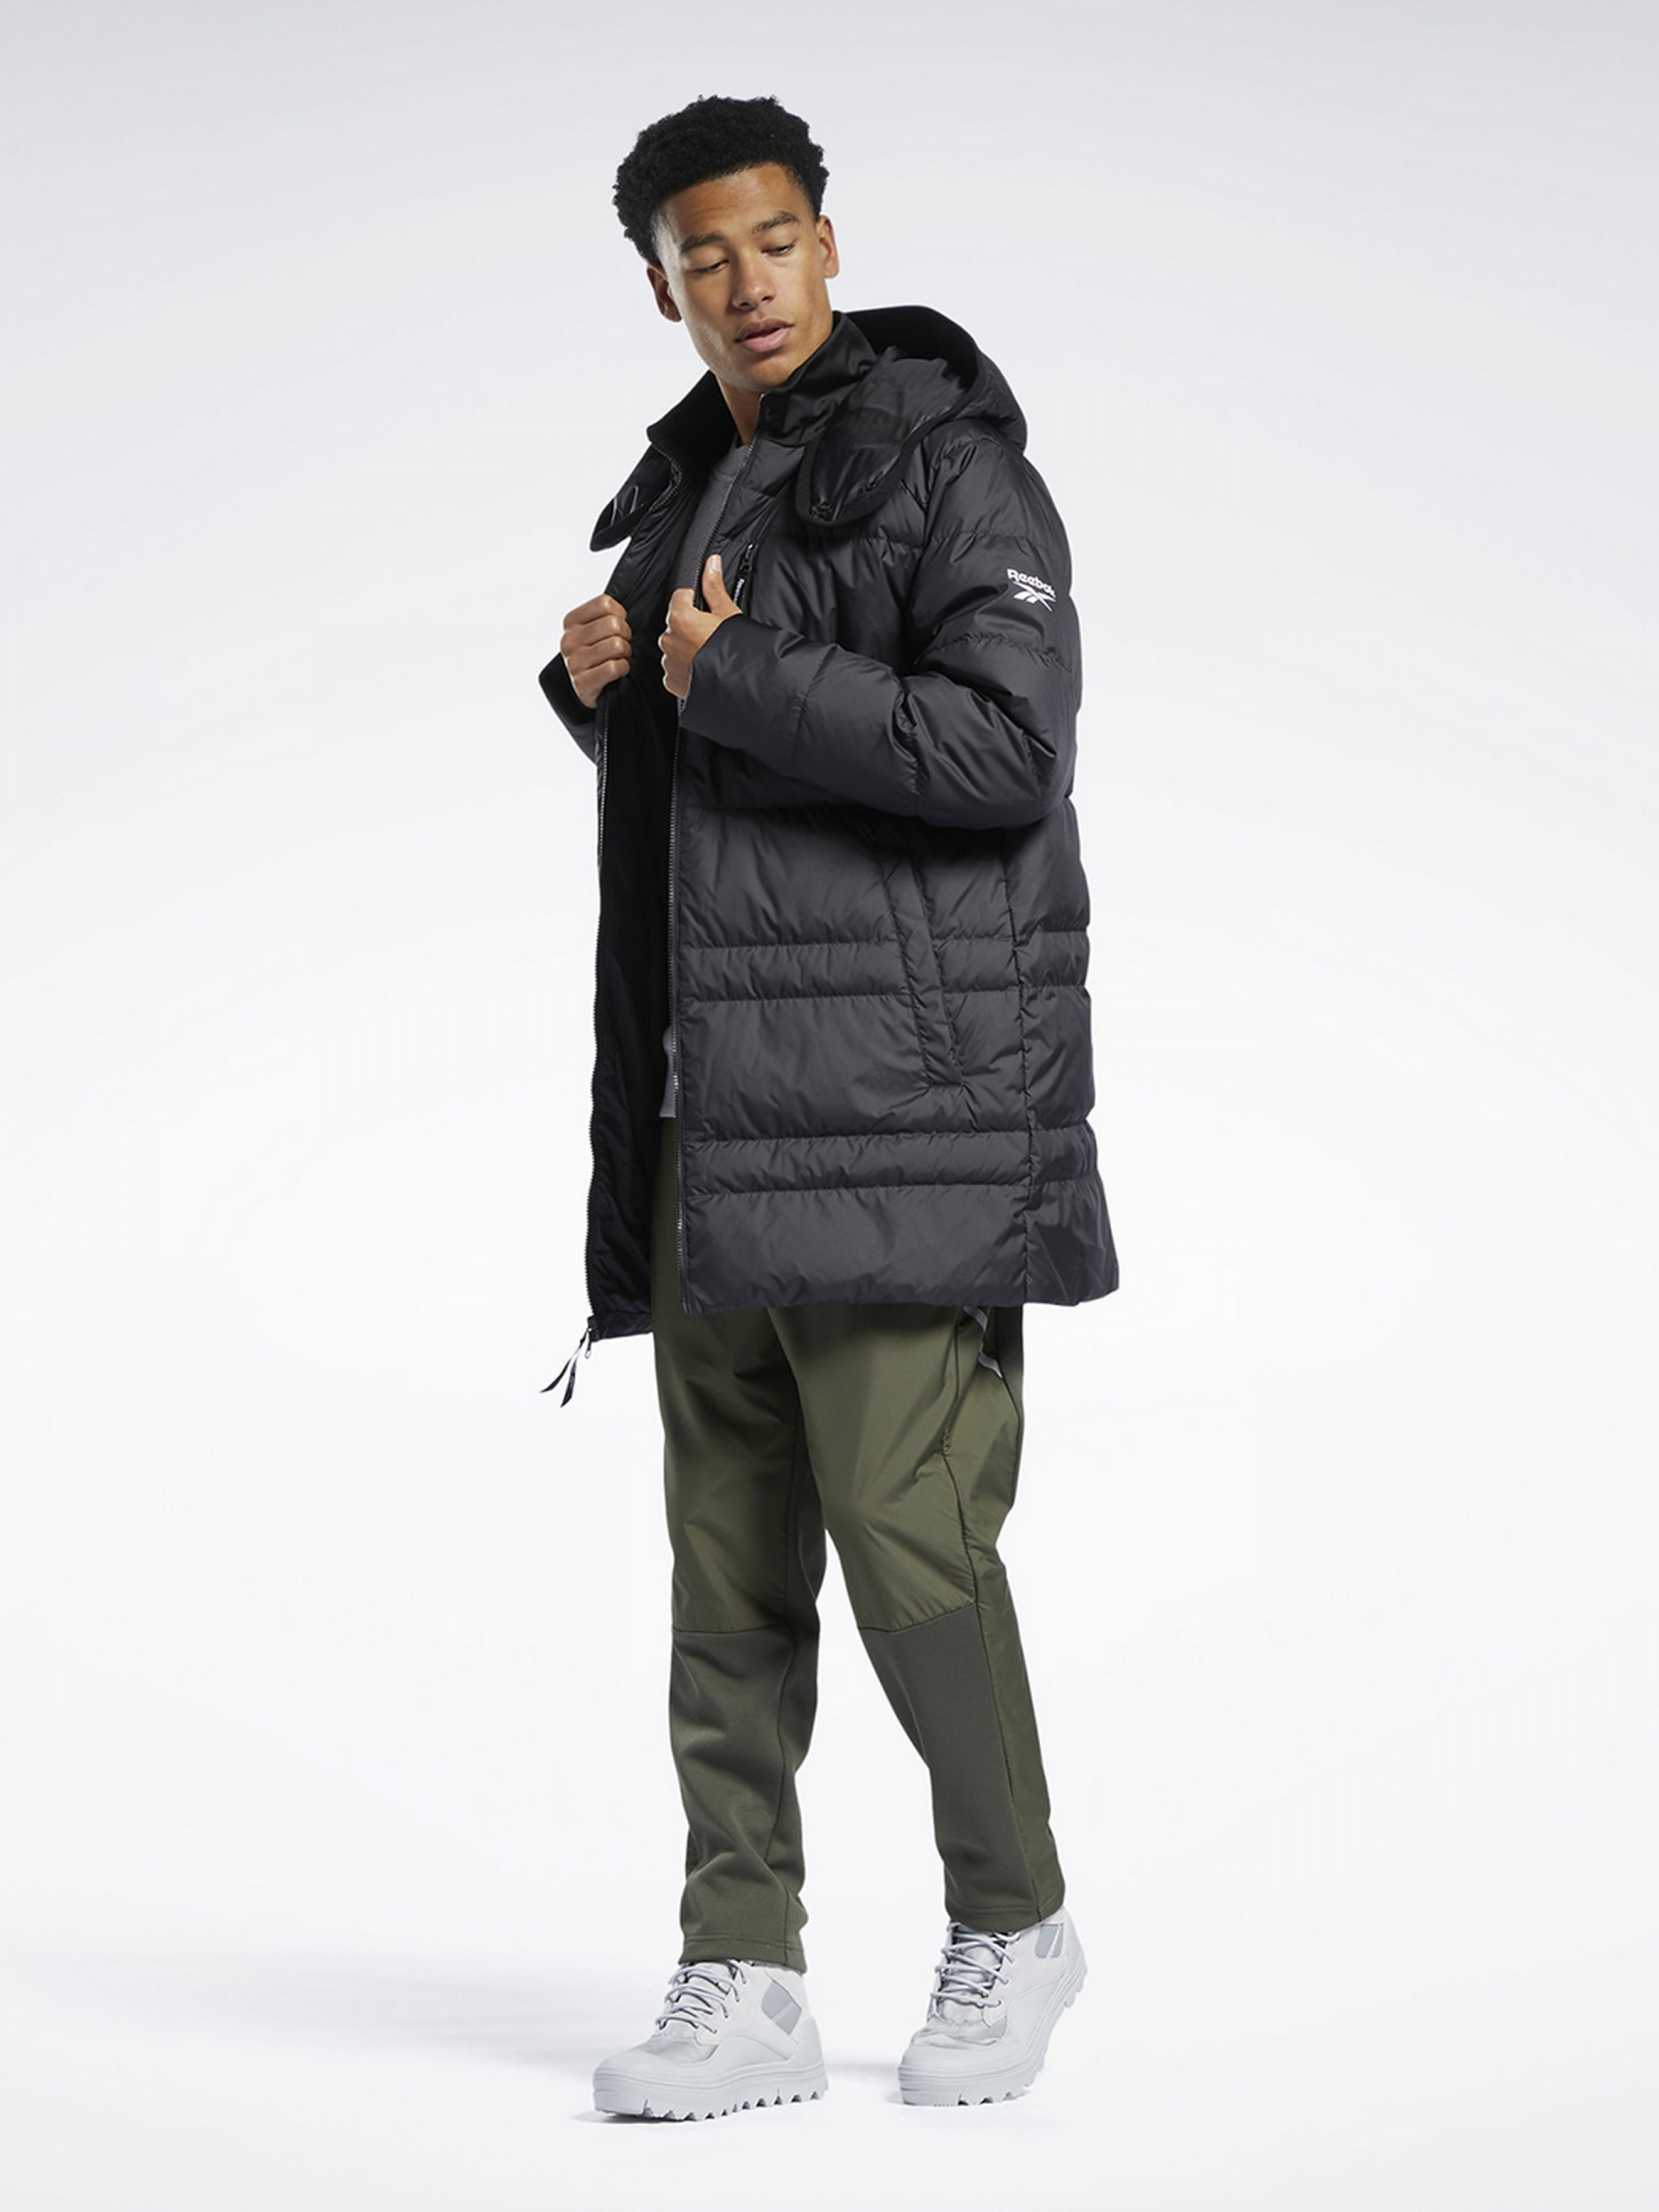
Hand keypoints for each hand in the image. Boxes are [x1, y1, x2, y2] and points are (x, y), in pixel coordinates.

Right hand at [560, 593, 632, 710]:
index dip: (620, 614)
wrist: (587, 687)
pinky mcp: (582, 683)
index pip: (605, 604)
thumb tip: (637, 589)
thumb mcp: (594, 628)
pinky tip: (617, 671)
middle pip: (614, 624)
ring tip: (618, 657)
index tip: (617, 626)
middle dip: (626, 635)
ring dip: (625, 653)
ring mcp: (573, 662)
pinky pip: (615, 668)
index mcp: (571, 621)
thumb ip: (606, 612)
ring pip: (616, 645)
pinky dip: (623, 669)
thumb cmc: (597, 653)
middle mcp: (568, 640)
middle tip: (622, 645)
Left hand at [660, 554, 741, 700]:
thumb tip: (711, 563)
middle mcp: (668, 639)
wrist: (740, 686)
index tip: (707, 610)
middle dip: (691, 625)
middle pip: (675, 622)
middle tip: (712, 634)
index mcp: (679, 618)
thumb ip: (714, 586)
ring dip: (687, 646)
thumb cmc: (736, 652)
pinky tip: (702, 667)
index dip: (695, 600)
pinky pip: (674, 667)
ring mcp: (668, 662)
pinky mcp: (671, 681)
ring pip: (674, 645)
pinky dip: (685, 666)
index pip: (680, 596)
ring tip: (708, 653)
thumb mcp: (728, 613)